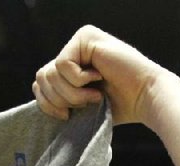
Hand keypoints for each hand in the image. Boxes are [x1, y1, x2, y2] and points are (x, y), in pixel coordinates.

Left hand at [33, 25, 158, 125]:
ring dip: (72, 93)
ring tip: (94, 94)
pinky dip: (78, 81)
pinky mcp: (85, 37)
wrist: (144, 98)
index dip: (47, 104)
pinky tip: (98, 78)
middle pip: (41, 77)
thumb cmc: (118, 105)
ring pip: (51, 72)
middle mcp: (73, 49)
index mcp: (70, 65)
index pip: (39, 82)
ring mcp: (79, 40)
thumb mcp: (80, 105)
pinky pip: (63, 64)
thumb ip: (58, 96)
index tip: (67, 115)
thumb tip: (35, 90)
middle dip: (59, 100)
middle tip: (85, 103)